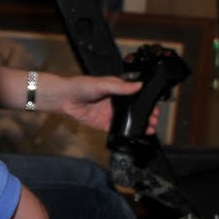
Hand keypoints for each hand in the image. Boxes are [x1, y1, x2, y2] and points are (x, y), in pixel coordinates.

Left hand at [37, 71, 157, 132]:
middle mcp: (114, 102)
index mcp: (116, 90)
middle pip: (133, 110)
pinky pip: (116, 129)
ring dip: (138, 125)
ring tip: (149, 128)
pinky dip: (126, 132)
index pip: (135, 96)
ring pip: (127, 121)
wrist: (64, 98)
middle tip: (154, 119)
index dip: (145, 102)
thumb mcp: (103, 83)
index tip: (155, 107)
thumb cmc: (80, 86)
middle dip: (145, 115)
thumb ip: (121, 87)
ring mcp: (109, 113)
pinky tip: (134, 135)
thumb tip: (138, 85)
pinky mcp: (103, 124)